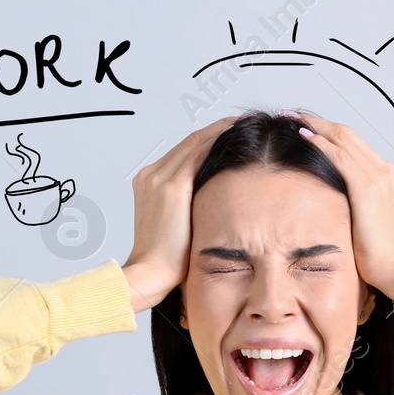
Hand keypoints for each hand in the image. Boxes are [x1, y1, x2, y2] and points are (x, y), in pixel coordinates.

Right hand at [122, 114, 240, 312]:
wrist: (149, 273)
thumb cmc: (165, 260)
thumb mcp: (174, 226)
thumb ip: (188, 208)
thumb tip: (214, 204)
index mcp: (148, 182)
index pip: (182, 153)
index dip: (207, 140)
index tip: (228, 135)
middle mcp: (151, 175)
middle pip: (189, 142)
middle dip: (217, 130)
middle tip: (243, 122)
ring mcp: (159, 178)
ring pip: (195, 143)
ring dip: (221, 131)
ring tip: (245, 124)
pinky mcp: (172, 187)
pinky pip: (198, 154)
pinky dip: (218, 142)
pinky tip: (237, 136)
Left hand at [290, 112, 393, 301]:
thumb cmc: (380, 253)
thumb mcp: (366, 221)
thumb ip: (353, 203)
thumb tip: (328, 200)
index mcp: (387, 177)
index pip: (354, 144)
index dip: (328, 131)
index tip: (306, 127)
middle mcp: (385, 170)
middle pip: (347, 134)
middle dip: (317, 121)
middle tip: (292, 114)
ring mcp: (379, 176)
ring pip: (343, 138)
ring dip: (315, 126)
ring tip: (291, 119)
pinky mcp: (368, 187)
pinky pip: (340, 156)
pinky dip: (320, 143)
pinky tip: (303, 137)